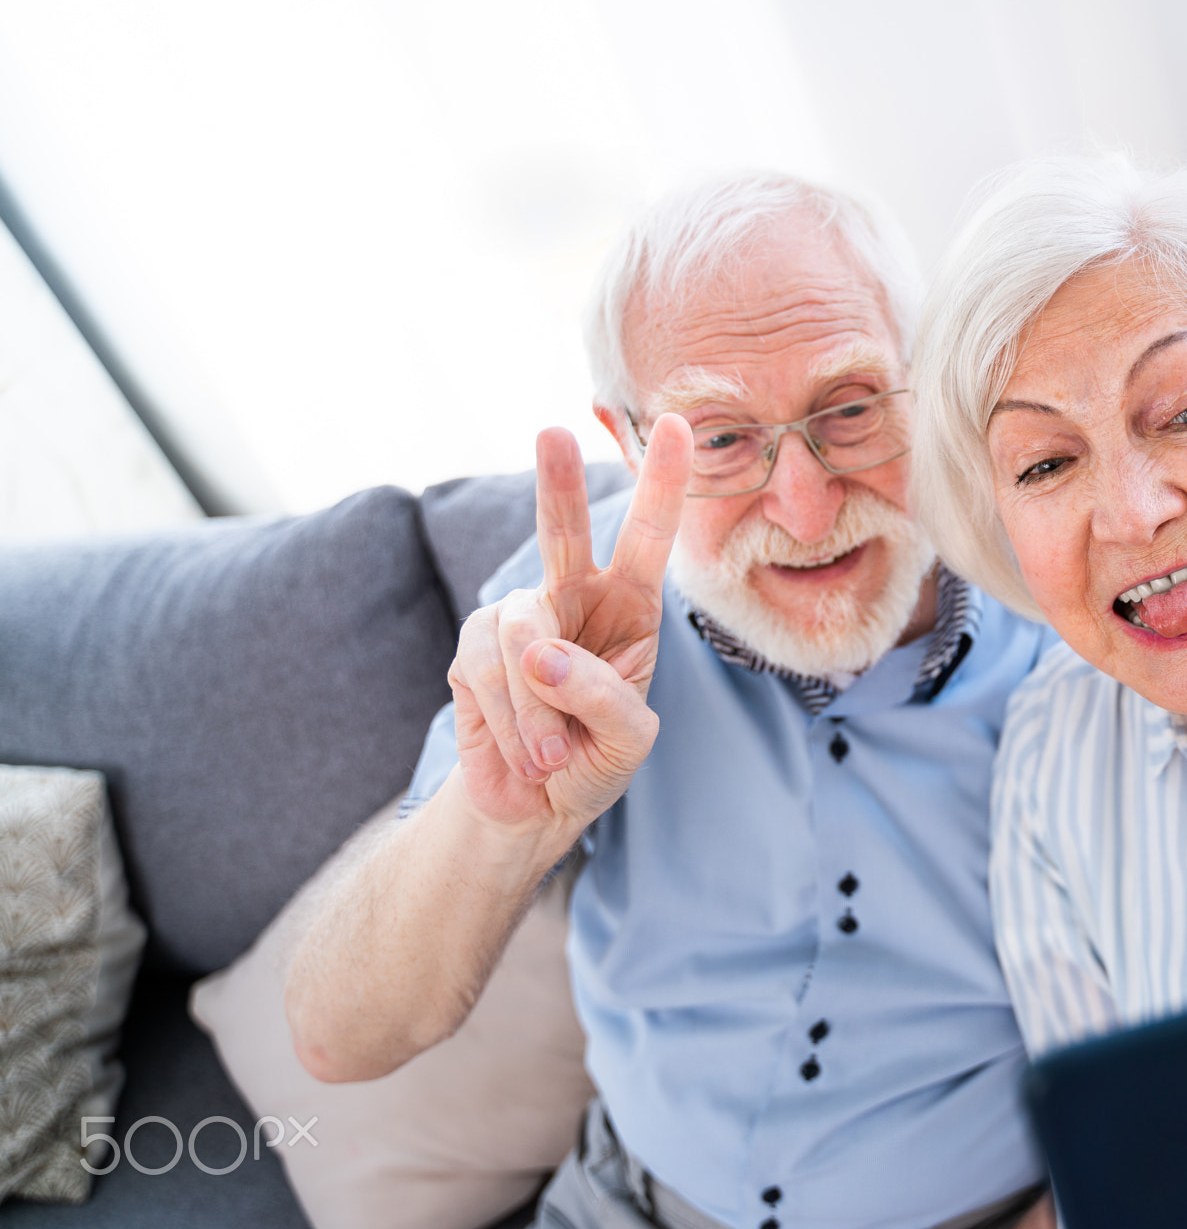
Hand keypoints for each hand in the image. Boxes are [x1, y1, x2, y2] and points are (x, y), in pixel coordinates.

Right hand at [446, 416, 690, 838]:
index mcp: (629, 607)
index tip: (673, 424)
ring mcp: (518, 619)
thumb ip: (601, 697)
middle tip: (553, 433)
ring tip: (554, 756)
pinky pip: (488, 674)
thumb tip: (540, 654)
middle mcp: (572, 598)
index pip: (647, 537)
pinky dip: (513, 724)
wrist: (536, 804)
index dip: (661, 482)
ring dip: (541, 712)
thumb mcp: (627, 740)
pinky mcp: (471, 651)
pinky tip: (526, 753)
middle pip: (562, 533)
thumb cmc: (596, 759)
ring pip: (525, 639)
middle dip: (558, 484)